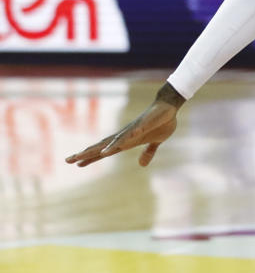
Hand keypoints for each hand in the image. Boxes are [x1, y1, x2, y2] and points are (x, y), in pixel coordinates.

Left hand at [65, 84, 183, 167]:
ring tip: (83, 155)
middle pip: (101, 146)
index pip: (105, 151)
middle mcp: (124, 136)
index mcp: (127, 141)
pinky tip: (109, 149)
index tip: (77, 164)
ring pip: (110, 142)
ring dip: (97, 150)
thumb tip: (142, 165)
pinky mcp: (141, 126)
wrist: (168, 107)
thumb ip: (148, 152)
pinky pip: (128, 136)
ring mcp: (131, 131)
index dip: (91, 158)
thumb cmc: (161, 122)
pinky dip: (118, 142)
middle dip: (85, 154)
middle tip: (67, 160)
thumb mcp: (155, 142)